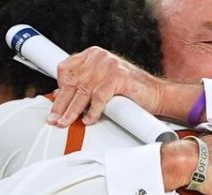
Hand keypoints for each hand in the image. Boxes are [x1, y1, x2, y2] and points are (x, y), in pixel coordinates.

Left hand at [46, 46, 197, 127]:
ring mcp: (109, 65)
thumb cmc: (131, 91)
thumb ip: (86, 84)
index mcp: (93, 55)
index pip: (66, 69)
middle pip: (72, 82)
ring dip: (72, 111)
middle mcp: (99, 57)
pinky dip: (92, 112)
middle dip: (61, 104)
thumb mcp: (103, 82)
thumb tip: (64, 98)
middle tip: (54, 119)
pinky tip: (89, 120)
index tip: (55, 105)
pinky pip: (98, 97)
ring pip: (82, 91)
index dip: (59, 89)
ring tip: (66, 122)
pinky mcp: (118, 77)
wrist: (157, 94)